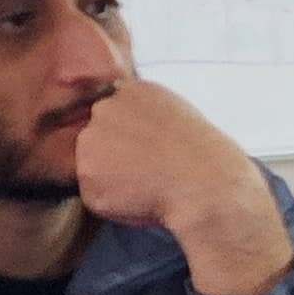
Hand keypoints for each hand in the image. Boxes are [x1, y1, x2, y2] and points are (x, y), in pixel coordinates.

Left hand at [74, 79, 293, 294]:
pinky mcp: (87, 175)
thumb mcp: (181, 115)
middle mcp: (105, 109)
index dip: (130, 136)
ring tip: (146, 186)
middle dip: (114, 154)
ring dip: (110, 178)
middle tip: (147, 171)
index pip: (116, 111)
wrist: (205, 186)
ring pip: (92, 165)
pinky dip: (112, 204)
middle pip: (97, 135)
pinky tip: (140, 199)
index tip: (148, 151)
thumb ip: (150, 115)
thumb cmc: (206, 157)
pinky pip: (94, 194)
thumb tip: (136, 133)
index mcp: (132, 91)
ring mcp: (91, 141)